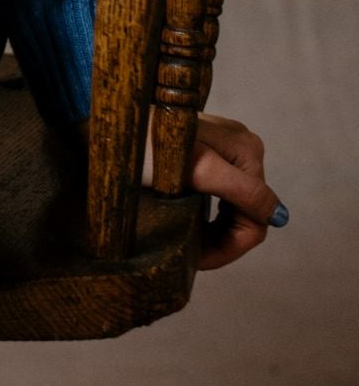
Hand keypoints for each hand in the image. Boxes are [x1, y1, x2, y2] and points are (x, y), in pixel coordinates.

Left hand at [142, 108, 283, 270]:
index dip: (230, 247)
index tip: (197, 260)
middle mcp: (244, 146)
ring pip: (233, 206)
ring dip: (213, 230)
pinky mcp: (206, 152)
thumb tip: (278, 216)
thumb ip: (240, 189)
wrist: (108, 125)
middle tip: (188, 254)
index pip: (257, 217)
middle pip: (246, 212)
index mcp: (248, 150)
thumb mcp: (194, 170)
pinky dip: (206, 214)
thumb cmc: (144, 148)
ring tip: (186, 242)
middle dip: (221, 239)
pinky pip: (219, 194)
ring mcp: (226, 148)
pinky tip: (188, 222)